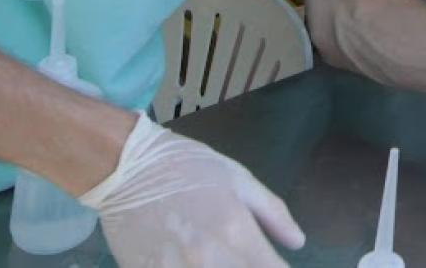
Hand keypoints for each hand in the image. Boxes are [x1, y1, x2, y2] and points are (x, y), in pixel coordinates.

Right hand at [79, 113, 303, 267]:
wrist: (127, 168)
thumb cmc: (188, 168)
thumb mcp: (240, 179)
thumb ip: (273, 214)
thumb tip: (297, 243)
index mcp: (236, 231)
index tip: (273, 264)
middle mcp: (208, 259)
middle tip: (248, 261)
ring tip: (222, 260)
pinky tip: (194, 264)